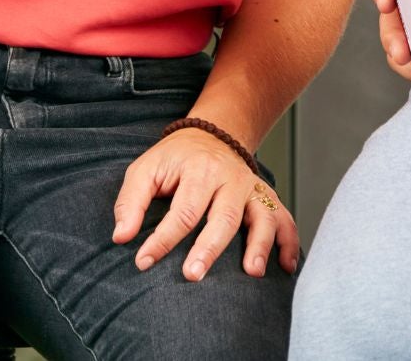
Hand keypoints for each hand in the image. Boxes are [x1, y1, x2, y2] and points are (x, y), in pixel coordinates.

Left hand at [112, 129, 298, 281]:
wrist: (212, 134)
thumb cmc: (175, 160)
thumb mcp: (146, 169)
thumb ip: (131, 201)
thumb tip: (121, 237)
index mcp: (199, 171)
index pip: (182, 211)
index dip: (162, 239)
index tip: (143, 262)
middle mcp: (230, 178)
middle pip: (223, 216)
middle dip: (209, 247)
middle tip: (193, 275)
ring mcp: (251, 188)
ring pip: (261, 216)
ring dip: (259, 244)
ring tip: (252, 272)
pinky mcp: (265, 197)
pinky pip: (284, 218)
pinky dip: (289, 242)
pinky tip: (286, 267)